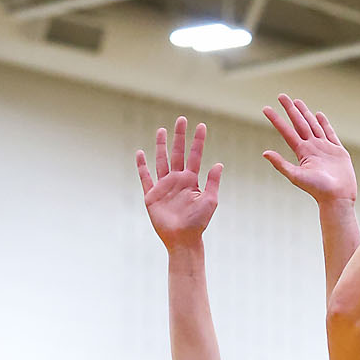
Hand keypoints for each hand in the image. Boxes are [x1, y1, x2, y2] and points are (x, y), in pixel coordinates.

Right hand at [137, 119, 222, 250]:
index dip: (198, 141)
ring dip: (161, 146)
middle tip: (182, 119)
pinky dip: (142, 166)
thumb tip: (219, 164)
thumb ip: (213, 182)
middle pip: (177, 153)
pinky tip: (140, 153)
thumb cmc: (198, 223)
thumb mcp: (210, 201)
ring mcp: (164, 187)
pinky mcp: (151, 196)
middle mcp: (177, 181)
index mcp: (191, 181)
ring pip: (161, 161)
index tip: (202, 126)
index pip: (195, 156)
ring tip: (162, 130)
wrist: (183, 240)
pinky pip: (145, 178)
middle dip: (179, 137)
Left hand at [262, 97, 356, 204]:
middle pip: (299, 123)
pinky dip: (324, 124)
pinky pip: (330, 133)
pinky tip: (318, 115)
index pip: (287, 131)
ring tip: (297, 102)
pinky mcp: (338, 151)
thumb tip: (264, 152)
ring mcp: (325, 148)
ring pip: (313, 126)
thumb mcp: (297, 176)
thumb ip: (281, 164)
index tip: (266, 109)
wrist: (338, 198)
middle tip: (281, 96)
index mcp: (302, 152)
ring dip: (305, 113)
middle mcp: (312, 148)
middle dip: (291, 109)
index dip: (276, 119)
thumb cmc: (318, 190)